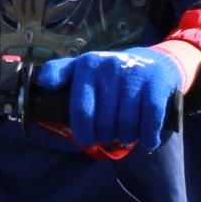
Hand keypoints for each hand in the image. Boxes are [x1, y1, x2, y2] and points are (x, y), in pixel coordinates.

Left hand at [34, 45, 186, 156]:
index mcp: (87, 65)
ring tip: (126, 135)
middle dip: (106, 136)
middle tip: (109, 135)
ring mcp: (134, 75)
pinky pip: (150, 120)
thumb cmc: (111, 73)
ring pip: (126, 124)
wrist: (155, 61)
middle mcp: (109, 68)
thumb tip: (44, 84)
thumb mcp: (83, 67)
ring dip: (127, 137)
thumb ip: (59, 73)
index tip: (87, 139)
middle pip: (105, 122)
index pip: (81, 111)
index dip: (83, 133)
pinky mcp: (156, 84)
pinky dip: (148, 136)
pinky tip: (147, 140)